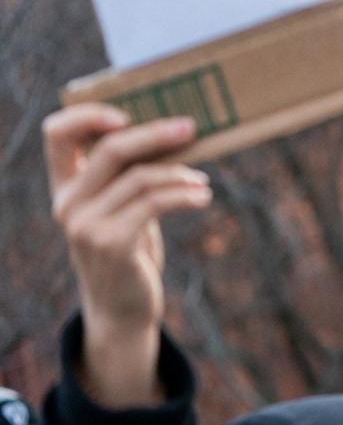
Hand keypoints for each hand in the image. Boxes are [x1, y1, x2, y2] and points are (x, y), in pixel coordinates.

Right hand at [44, 104, 209, 408]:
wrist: (123, 310)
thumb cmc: (130, 253)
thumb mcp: (123, 211)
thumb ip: (128, 179)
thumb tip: (170, 135)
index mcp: (65, 187)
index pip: (58, 134)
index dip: (88, 114)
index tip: (129, 113)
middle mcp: (67, 203)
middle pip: (109, 148)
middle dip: (154, 133)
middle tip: (190, 128)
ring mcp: (85, 225)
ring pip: (140, 177)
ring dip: (180, 173)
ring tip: (203, 181)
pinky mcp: (111, 244)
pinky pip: (154, 204)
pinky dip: (184, 195)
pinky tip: (202, 196)